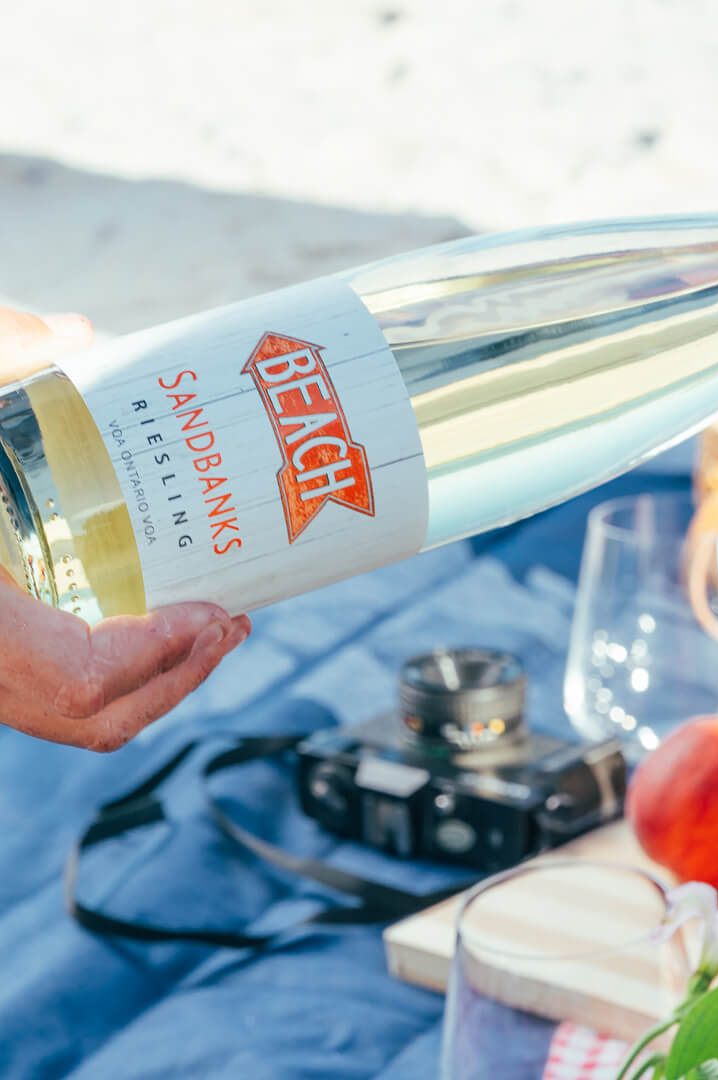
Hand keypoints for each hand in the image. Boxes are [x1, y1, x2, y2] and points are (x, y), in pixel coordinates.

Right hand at [0, 309, 250, 750]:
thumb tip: (79, 333)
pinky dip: (99, 675)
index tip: (210, 611)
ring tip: (206, 629)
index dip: (154, 660)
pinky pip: (37, 697)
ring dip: (147, 682)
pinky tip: (138, 620)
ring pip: (63, 718)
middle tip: (231, 622)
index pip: (75, 679)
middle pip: (86, 718)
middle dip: (174, 679)